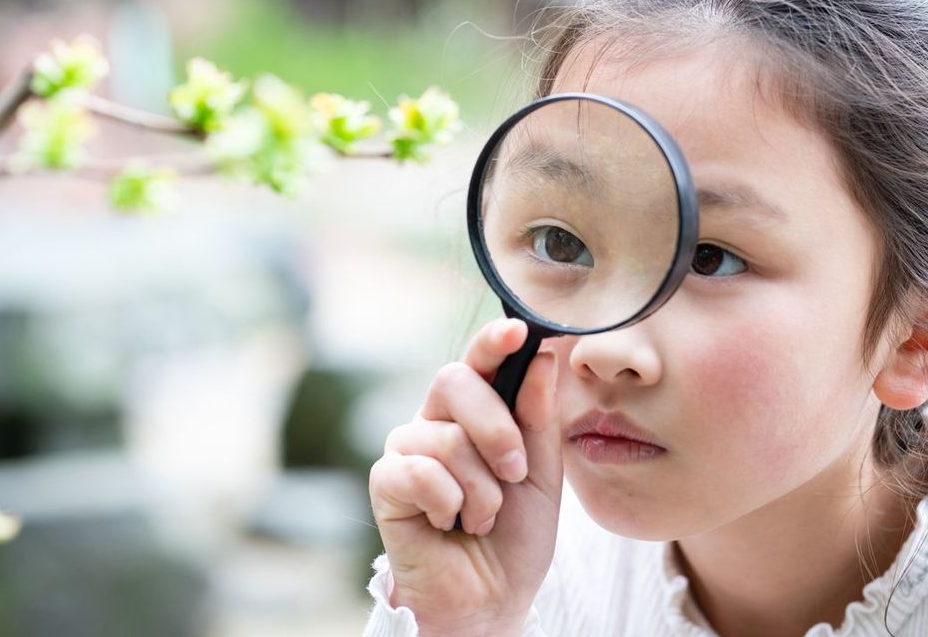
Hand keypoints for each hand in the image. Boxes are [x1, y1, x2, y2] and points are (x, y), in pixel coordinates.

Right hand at [368, 318, 562, 635]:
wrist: (494, 598)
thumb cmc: (516, 533)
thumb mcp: (543, 472)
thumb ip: (538, 416)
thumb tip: (542, 356)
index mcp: (474, 410)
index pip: (478, 360)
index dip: (493, 341)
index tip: (517, 330)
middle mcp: (435, 420)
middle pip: (455, 382)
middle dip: (497, 429)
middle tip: (515, 472)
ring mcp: (407, 449)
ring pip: (446, 438)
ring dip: (481, 489)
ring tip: (482, 517)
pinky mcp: (385, 482)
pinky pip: (419, 472)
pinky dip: (448, 504)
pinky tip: (448, 524)